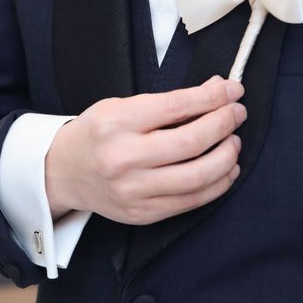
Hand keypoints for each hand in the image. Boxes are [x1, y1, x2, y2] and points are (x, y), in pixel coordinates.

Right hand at [45, 76, 245, 224]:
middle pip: (192, 141)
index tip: (232, 90)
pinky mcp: (143, 213)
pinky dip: (218, 184)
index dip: (212, 97)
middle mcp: (124, 157)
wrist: (65, 171)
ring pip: (198, 176)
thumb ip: (169, 101)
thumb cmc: (97, 132)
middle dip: (224, 123)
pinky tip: (227, 168)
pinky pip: (192, 201)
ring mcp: (133, 190)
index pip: (177, 106)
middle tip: (237, 112)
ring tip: (234, 140)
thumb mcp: (123, 105)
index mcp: (117, 122)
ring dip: (227, 155)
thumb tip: (215, 90)